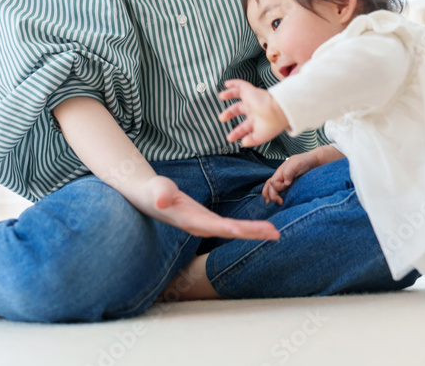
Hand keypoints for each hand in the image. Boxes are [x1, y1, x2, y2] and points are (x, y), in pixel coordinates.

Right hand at [145, 175, 279, 239]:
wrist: (149, 198)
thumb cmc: (153, 192)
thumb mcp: (156, 190)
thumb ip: (160, 194)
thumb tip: (161, 201)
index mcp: (190, 220)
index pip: (213, 226)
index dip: (230, 228)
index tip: (246, 231)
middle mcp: (200, 227)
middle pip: (230, 231)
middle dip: (252, 233)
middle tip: (275, 234)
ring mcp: (205, 226)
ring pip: (233, 231)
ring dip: (254, 232)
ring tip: (274, 233)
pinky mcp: (208, 222)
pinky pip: (231, 227)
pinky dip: (246, 228)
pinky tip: (259, 229)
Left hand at [218, 79, 289, 147]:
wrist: (279, 111)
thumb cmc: (273, 124)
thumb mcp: (261, 136)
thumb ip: (251, 140)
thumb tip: (243, 143)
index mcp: (257, 121)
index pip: (244, 127)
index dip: (236, 133)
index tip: (230, 138)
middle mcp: (254, 109)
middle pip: (238, 110)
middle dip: (229, 114)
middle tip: (221, 118)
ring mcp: (252, 100)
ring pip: (238, 95)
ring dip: (229, 95)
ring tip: (221, 96)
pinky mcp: (251, 92)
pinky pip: (241, 85)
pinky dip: (234, 83)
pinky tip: (226, 84)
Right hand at [262, 151, 322, 204]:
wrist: (314, 162)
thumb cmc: (305, 161)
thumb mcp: (296, 163)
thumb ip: (289, 172)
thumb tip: (285, 183)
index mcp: (280, 172)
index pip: (273, 182)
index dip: (278, 186)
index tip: (287, 186)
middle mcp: (280, 177)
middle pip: (270, 187)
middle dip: (272, 195)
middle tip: (280, 202)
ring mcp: (284, 181)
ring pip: (271, 188)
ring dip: (269, 196)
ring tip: (269, 203)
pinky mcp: (290, 186)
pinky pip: (279, 191)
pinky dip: (275, 195)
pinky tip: (278, 200)